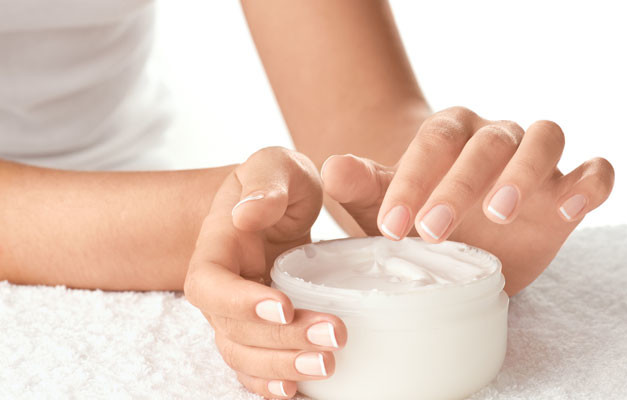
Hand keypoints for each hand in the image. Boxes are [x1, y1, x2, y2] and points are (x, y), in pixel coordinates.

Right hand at [185, 147, 346, 398]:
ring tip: (327, 365)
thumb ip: (265, 183)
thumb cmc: (273, 181)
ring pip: (244, 355)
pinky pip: (255, 364)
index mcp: (216, 248)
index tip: (283, 304)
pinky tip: (299, 391)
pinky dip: (272, 382)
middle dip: (280, 340)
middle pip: (232, 330)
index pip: (210, 285)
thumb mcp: (273, 166)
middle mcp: (221, 288)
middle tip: (332, 335)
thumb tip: (248, 213)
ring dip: (282, 366)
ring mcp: (237, 312)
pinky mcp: (258, 328)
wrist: (271, 202)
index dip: (240, 302)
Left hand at [321, 107, 614, 294]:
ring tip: (499, 214)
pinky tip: (567, 211)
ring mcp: (534, 159)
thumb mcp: (386, 205)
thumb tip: (331, 169)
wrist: (457, 237)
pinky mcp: (567, 188)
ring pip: (544, 140)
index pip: (434, 141)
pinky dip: (587, 185)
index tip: (392, 227)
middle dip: (460, 184)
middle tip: (433, 231)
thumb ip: (362, 185)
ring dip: (524, 172)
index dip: (413, 180)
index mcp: (449, 134)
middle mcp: (494, 137)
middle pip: (487, 142)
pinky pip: (594, 172)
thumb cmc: (418, 216)